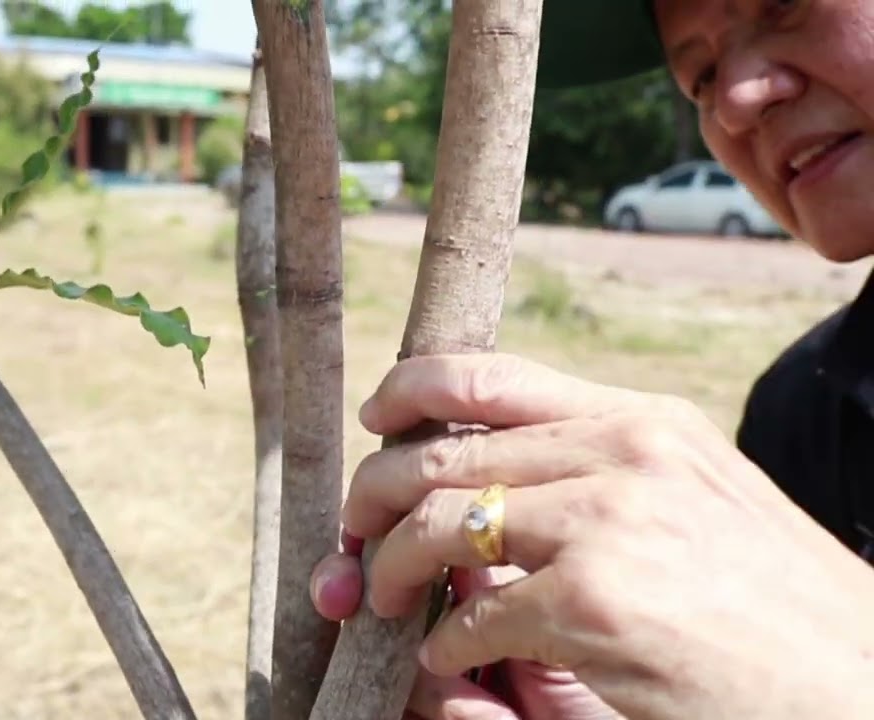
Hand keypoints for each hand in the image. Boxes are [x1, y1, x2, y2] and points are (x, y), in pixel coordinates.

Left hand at [317, 353, 873, 719]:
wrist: (858, 682)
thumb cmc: (772, 601)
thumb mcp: (696, 498)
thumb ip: (601, 472)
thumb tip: (499, 481)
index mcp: (643, 421)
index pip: (491, 374)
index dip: (409, 388)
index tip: (375, 418)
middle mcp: (622, 453)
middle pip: (441, 452)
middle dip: (374, 495)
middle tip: (357, 535)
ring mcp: (606, 522)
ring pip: (438, 523)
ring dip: (389, 568)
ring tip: (385, 600)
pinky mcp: (592, 601)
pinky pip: (470, 615)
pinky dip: (442, 643)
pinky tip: (450, 658)